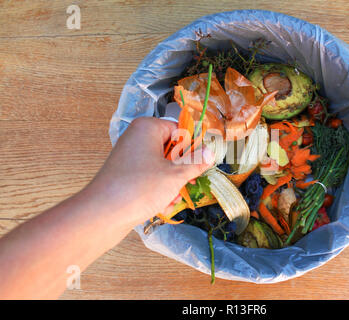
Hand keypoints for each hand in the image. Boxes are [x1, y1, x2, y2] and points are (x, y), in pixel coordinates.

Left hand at [89, 117, 214, 226]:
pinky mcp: (125, 174)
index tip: (202, 162)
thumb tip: (210, 152)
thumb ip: (196, 162)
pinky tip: (162, 205)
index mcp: (148, 128)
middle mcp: (136, 138)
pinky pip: (149, 177)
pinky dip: (158, 189)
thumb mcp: (176, 175)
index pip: (179, 129)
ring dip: (172, 183)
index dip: (192, 146)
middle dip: (181, 169)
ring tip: (172, 197)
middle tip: (190, 182)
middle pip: (171, 149)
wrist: (103, 214)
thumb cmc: (141, 187)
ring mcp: (129, 157)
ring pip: (161, 166)